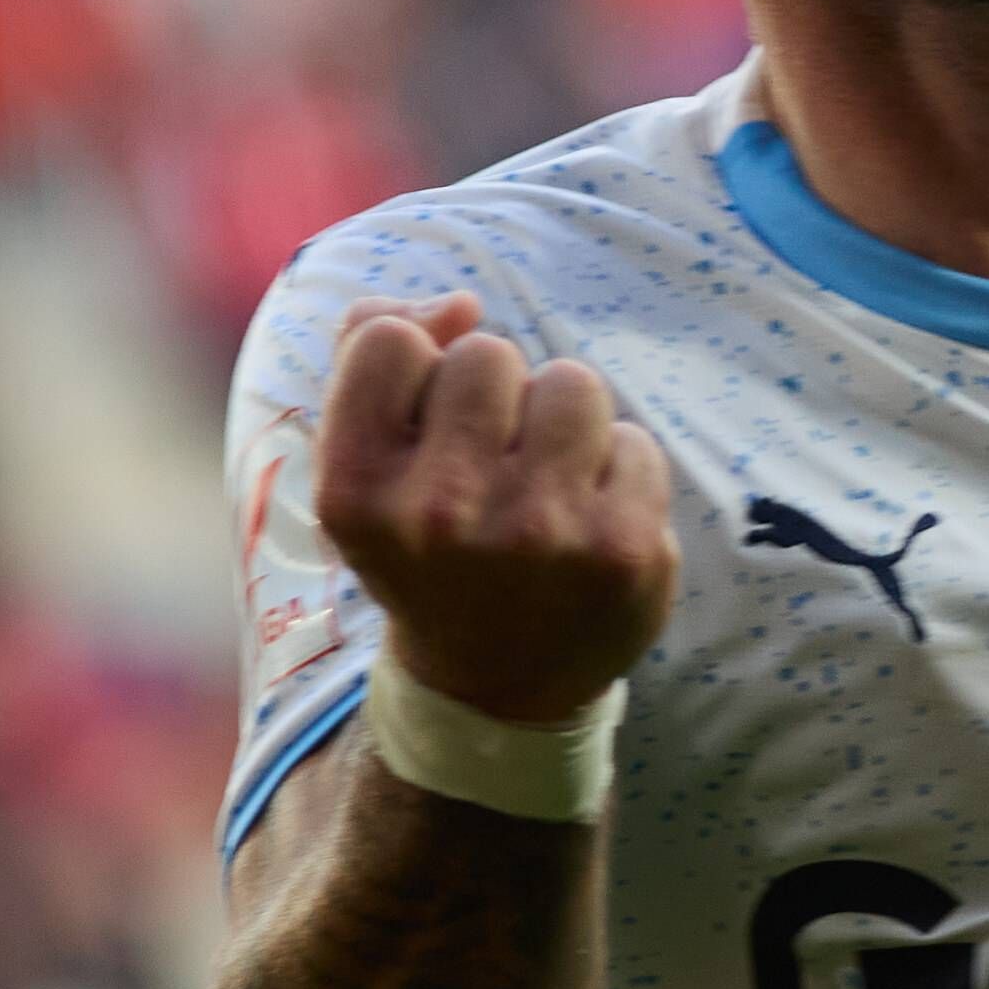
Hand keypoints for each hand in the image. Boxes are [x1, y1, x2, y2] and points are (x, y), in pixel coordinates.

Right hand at [316, 293, 679, 724]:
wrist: (496, 687)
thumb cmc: (429, 550)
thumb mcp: (368, 469)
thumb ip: (373, 356)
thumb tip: (460, 302)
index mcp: (355, 493)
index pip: (387, 340)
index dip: (417, 370)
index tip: (425, 433)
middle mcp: (440, 515)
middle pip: (487, 353)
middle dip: (498, 398)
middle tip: (492, 473)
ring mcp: (539, 532)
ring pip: (571, 383)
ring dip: (566, 424)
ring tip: (546, 489)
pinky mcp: (623, 547)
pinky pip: (634, 440)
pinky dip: (618, 472)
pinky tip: (590, 527)